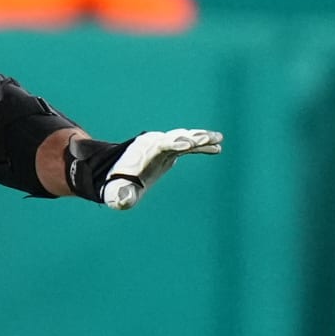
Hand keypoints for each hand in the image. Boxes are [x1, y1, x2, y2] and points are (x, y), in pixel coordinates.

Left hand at [101, 128, 222, 209]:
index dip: (174, 143)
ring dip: (202, 138)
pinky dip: (202, 147)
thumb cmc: (116, 186)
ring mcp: (164, 146)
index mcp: (144, 152)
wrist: (117, 173)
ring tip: (218, 139)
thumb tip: (124, 198)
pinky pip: (190, 146)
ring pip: (186, 138)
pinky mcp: (171, 150)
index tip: (187, 144)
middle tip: (207, 138)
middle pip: (176, 137)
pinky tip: (218, 148)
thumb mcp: (116, 193)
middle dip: (192, 138)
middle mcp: (155, 144)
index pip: (161, 145)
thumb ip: (120, 196)